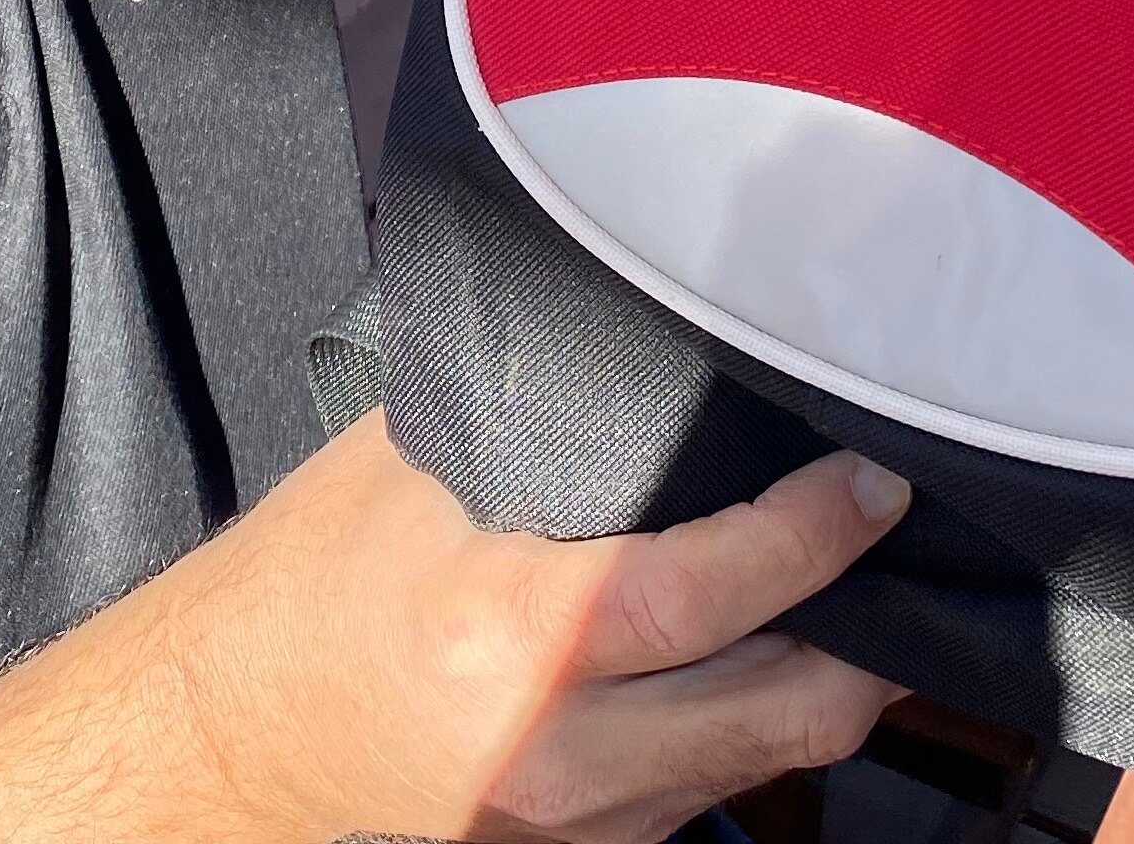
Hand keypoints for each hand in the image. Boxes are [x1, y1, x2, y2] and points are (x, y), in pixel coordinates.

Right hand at [159, 412, 905, 843]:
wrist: (234, 727)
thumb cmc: (318, 572)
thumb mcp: (412, 465)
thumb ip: (540, 418)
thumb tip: (664, 338)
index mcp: (510, 635)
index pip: (707, 595)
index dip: (813, 535)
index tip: (872, 479)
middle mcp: (556, 751)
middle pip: (787, 710)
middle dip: (872, 630)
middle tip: (898, 542)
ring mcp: (576, 825)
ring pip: (766, 761)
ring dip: (824, 680)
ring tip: (851, 592)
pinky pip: (713, 794)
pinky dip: (753, 726)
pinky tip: (762, 660)